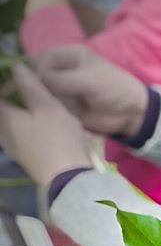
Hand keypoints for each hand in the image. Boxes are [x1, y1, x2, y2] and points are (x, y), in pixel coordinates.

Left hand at [0, 65, 91, 187]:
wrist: (69, 177)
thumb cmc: (57, 137)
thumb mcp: (48, 106)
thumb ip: (30, 85)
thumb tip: (16, 67)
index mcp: (5, 118)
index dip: (6, 85)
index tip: (18, 78)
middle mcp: (4, 134)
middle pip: (4, 113)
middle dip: (14, 103)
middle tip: (32, 94)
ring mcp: (14, 150)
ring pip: (13, 127)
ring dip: (24, 117)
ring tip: (42, 112)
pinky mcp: (27, 160)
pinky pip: (22, 139)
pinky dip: (30, 130)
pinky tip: (45, 131)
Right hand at [35, 45, 148, 138]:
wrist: (130, 113)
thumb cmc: (114, 89)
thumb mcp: (89, 80)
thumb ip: (61, 79)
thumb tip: (34, 78)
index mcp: (68, 56)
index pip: (41, 59)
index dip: (40, 71)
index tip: (48, 83)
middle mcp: (62, 70)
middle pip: (38, 78)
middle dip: (50, 90)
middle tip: (69, 97)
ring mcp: (62, 89)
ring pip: (43, 95)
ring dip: (57, 102)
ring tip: (77, 106)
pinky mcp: (65, 106)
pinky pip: (52, 109)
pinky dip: (60, 112)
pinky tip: (76, 114)